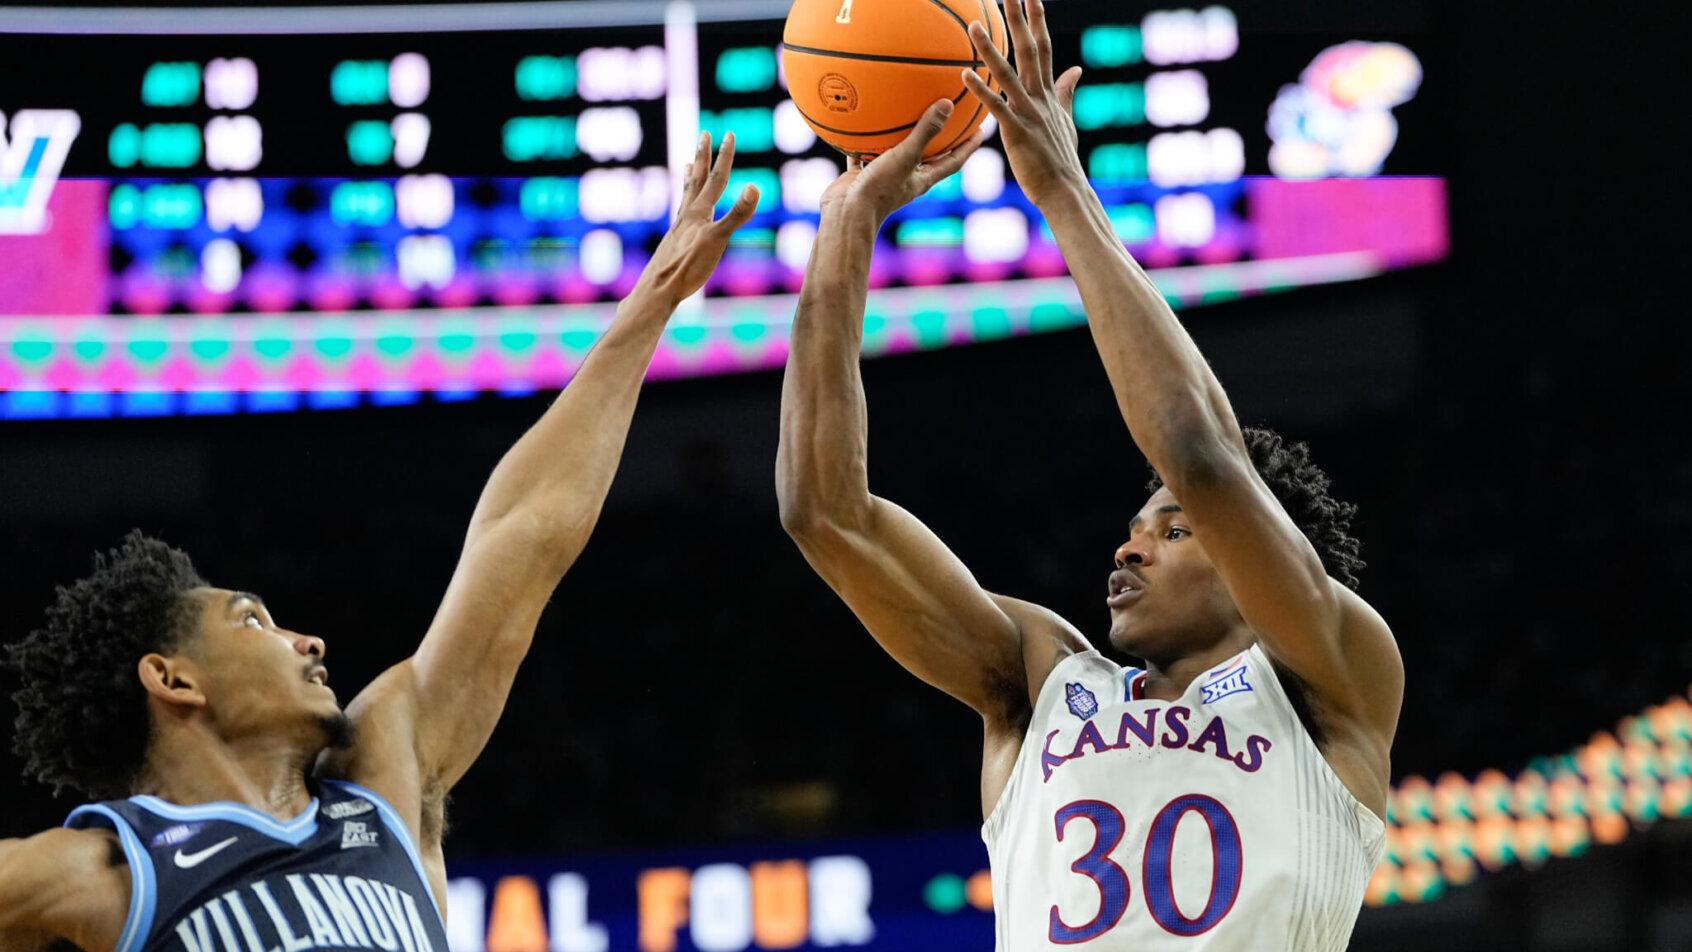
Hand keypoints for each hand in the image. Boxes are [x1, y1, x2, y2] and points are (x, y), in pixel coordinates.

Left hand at [634, 131, 759, 307]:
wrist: (659, 289)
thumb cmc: (688, 267)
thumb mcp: (718, 240)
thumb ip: (737, 214)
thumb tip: (754, 186)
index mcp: (698, 212)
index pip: (715, 178)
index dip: (724, 156)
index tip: (728, 134)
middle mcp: (687, 215)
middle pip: (696, 179)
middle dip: (703, 156)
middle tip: (704, 134)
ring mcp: (680, 228)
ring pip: (686, 195)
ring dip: (690, 177)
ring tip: (687, 164)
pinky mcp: (676, 242)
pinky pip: (682, 213)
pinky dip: (685, 203)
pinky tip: (684, 211)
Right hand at [817, 99, 983, 226]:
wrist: (845, 213)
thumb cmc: (879, 189)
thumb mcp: (905, 157)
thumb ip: (925, 131)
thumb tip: (948, 104)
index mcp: (922, 179)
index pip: (953, 161)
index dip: (968, 146)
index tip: (980, 130)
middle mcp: (906, 178)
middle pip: (929, 157)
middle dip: (940, 140)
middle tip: (950, 119)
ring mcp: (884, 177)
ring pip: (897, 153)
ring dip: (903, 137)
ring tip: (908, 115)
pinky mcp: (863, 175)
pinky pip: (866, 153)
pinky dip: (866, 140)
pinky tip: (862, 123)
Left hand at [961, 0, 1086, 208]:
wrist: (1064, 189)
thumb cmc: (1061, 158)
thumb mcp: (1066, 120)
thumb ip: (1066, 93)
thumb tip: (1076, 69)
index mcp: (1049, 93)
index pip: (1044, 49)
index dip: (1038, 22)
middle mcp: (1040, 98)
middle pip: (1030, 51)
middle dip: (1019, 21)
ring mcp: (1029, 114)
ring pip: (1008, 74)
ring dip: (990, 49)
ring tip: (973, 27)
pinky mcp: (1017, 132)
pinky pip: (997, 107)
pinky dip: (982, 90)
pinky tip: (965, 75)